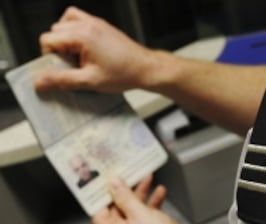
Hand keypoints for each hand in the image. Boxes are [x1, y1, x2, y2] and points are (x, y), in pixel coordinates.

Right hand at [35, 6, 165, 93]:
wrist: (146, 69)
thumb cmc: (125, 73)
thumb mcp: (90, 81)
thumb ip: (63, 80)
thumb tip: (41, 81)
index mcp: (83, 35)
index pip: (48, 39)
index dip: (50, 57)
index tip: (62, 69)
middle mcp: (88, 24)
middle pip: (55, 31)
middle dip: (58, 49)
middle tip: (73, 66)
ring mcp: (96, 23)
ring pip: (65, 23)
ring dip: (66, 39)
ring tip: (79, 58)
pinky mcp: (102, 26)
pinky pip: (79, 21)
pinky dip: (76, 32)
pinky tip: (85, 50)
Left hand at [92, 176, 202, 223]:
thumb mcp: (139, 213)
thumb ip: (125, 197)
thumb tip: (114, 184)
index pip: (99, 208)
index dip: (103, 192)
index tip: (108, 178)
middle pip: (117, 207)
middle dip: (127, 190)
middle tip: (131, 175)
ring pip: (132, 210)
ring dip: (141, 195)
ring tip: (148, 179)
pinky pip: (143, 217)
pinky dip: (150, 205)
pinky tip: (159, 193)